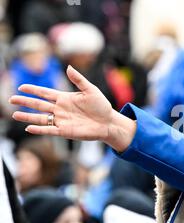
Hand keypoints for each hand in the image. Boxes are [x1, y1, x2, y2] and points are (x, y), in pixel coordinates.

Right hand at [9, 66, 135, 151]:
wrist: (109, 122)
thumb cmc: (101, 106)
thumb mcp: (91, 90)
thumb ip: (79, 80)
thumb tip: (68, 67)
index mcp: (65, 98)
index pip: (45, 93)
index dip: (34, 90)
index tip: (21, 87)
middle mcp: (60, 109)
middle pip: (39, 105)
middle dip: (25, 102)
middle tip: (11, 99)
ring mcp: (62, 120)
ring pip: (40, 118)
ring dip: (27, 117)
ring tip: (14, 114)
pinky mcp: (65, 131)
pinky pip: (49, 130)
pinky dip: (39, 129)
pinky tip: (29, 128)